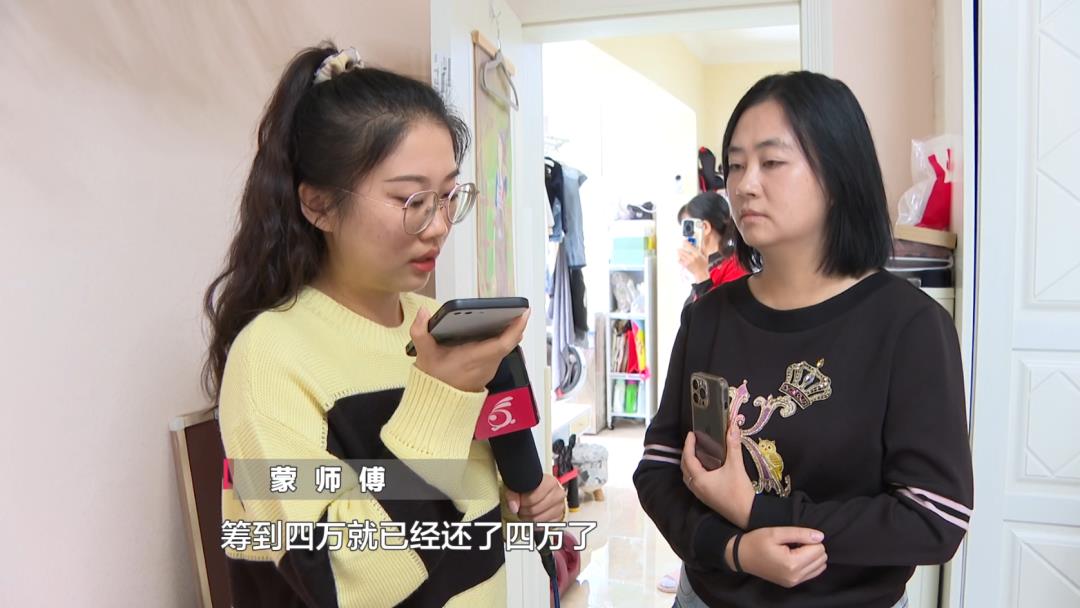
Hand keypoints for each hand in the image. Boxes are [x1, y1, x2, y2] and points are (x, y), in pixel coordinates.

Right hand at [411, 308, 529, 392]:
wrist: (438, 401)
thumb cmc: (434, 378)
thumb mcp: (424, 354)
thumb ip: (420, 332)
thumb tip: (424, 312)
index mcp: (475, 358)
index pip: (502, 344)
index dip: (515, 328)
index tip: (523, 313)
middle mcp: (487, 364)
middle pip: (509, 343)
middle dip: (516, 324)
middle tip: (518, 307)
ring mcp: (490, 368)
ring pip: (507, 347)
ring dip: (510, 331)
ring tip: (510, 312)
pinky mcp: (489, 369)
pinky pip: (501, 351)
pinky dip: (503, 339)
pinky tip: (497, 326)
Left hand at [506, 474, 565, 521]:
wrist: (541, 489)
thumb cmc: (530, 486)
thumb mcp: (517, 484)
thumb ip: (512, 494)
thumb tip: (514, 507)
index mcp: (550, 483)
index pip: (532, 499)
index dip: (522, 501)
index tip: (519, 500)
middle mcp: (558, 494)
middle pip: (534, 510)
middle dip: (524, 510)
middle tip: (521, 506)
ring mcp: (560, 506)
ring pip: (538, 520)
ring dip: (528, 518)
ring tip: (526, 511)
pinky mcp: (559, 516)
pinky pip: (544, 526)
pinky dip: (536, 523)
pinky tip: (534, 515)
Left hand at [677, 242, 709, 281]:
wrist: (701, 273)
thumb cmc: (703, 265)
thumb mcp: (705, 255)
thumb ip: (702, 249)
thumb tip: (700, 243)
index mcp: (697, 254)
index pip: (688, 246)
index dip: (685, 242)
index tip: (684, 241)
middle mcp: (691, 257)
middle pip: (681, 250)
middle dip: (681, 248)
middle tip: (682, 248)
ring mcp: (687, 261)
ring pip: (679, 255)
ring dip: (680, 253)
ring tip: (682, 253)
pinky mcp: (685, 265)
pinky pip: (679, 260)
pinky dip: (680, 258)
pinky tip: (682, 258)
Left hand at [681, 427, 754, 527]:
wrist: (748, 515)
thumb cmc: (739, 492)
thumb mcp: (736, 466)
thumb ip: (733, 446)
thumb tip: (733, 428)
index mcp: (699, 479)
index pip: (688, 458)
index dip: (688, 445)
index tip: (691, 434)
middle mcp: (696, 487)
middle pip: (685, 467)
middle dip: (686, 453)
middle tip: (693, 442)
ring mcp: (701, 494)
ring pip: (688, 476)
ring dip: (689, 464)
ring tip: (696, 452)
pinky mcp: (707, 498)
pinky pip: (694, 482)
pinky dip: (694, 472)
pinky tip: (704, 468)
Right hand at [727, 527, 826, 587]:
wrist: (741, 556)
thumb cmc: (757, 541)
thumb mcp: (776, 532)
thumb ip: (800, 533)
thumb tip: (820, 536)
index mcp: (791, 564)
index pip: (818, 548)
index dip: (809, 539)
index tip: (794, 538)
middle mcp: (795, 576)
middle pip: (821, 558)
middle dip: (812, 548)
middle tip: (794, 543)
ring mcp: (794, 582)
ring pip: (820, 566)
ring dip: (811, 556)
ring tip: (794, 550)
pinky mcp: (792, 584)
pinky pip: (813, 573)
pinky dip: (809, 563)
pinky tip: (795, 557)